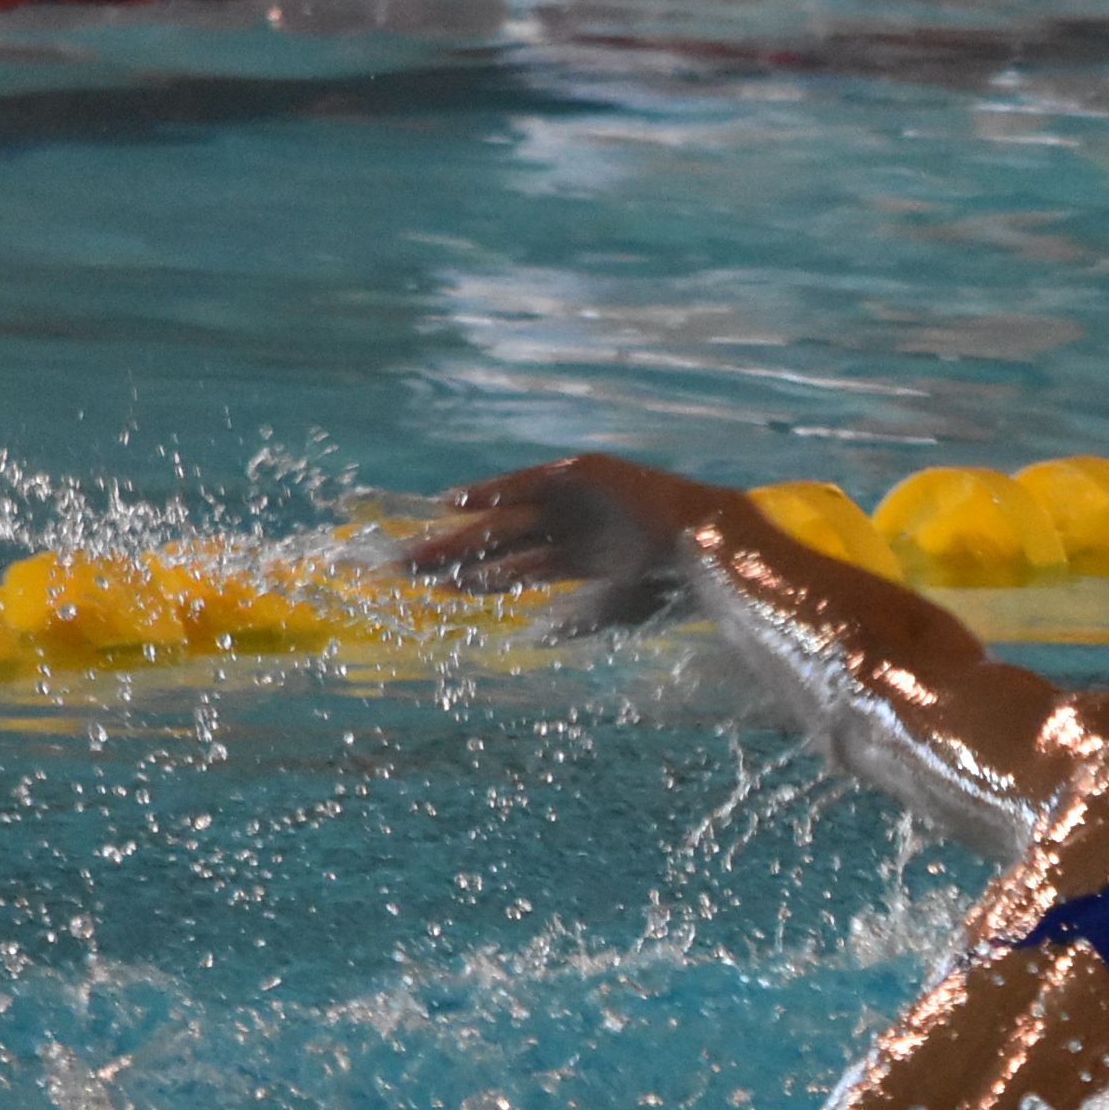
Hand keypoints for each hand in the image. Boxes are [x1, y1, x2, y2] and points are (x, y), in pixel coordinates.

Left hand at [406, 454, 738, 627]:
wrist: (709, 547)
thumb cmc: (672, 584)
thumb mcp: (615, 610)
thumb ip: (576, 620)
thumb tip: (536, 637)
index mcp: (574, 557)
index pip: (512, 565)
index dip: (473, 576)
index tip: (434, 589)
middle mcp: (566, 527)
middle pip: (496, 541)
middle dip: (450, 555)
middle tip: (399, 567)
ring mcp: (572, 499)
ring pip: (503, 518)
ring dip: (460, 533)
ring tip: (417, 550)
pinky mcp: (580, 472)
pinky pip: (526, 483)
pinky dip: (494, 491)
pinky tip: (455, 502)